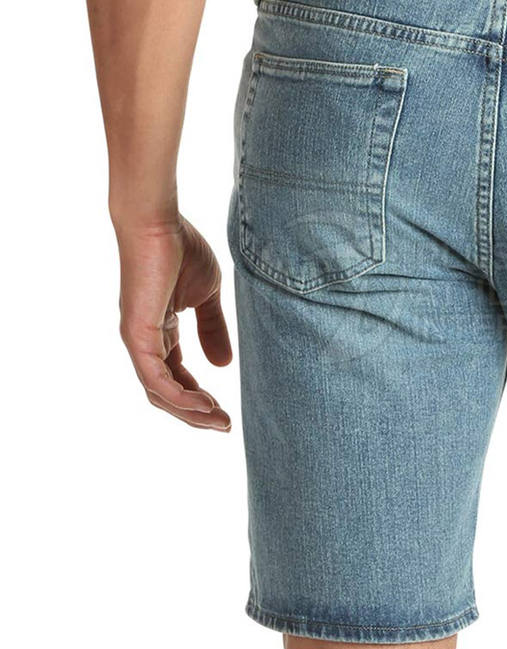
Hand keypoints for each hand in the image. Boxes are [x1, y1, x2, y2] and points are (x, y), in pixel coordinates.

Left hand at [116, 214, 232, 428]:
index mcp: (159, 333)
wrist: (157, 222)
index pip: (176, 377)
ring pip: (160, 393)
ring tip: (219, 421)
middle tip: (224, 426)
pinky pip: (157, 380)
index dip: (199, 397)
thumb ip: (213, 329)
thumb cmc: (180, 249)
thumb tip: (224, 364)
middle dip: (196, 414)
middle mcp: (144, 342)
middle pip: (166, 393)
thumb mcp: (207, 296)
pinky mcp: (138, 336)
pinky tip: (204, 405)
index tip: (225, 411)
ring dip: (191, 412)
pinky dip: (180, 398)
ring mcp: (138, 341)